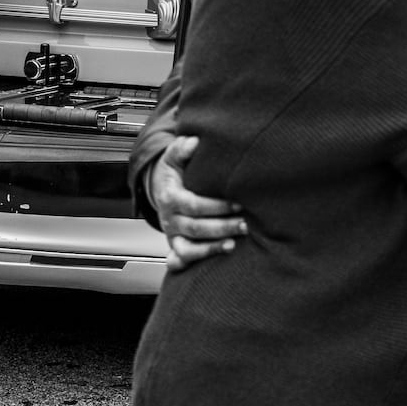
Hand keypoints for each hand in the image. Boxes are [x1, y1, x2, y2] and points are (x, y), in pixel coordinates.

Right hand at [148, 135, 247, 270]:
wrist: (161, 190)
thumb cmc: (174, 173)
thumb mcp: (173, 158)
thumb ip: (182, 148)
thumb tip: (194, 141)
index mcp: (170, 196)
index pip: (193, 205)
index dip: (216, 207)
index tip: (238, 204)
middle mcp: (169, 218)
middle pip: (194, 228)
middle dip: (221, 227)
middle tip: (245, 225)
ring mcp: (172, 234)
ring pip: (188, 248)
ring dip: (211, 249)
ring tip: (234, 245)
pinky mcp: (176, 245)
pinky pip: (181, 259)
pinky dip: (192, 263)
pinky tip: (210, 264)